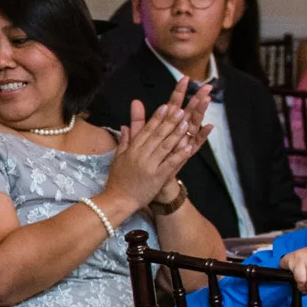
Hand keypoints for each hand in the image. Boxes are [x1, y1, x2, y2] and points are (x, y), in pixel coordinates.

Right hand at [104, 82, 209, 206]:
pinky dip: (179, 154)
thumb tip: (125, 126)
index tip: (166, 106)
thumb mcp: (118, 158)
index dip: (157, 118)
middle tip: (180, 109)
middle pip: (157, 135)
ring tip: (186, 123)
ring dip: (176, 134)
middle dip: (170, 121)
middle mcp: (141, 155)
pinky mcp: (157, 177)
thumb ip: (124, 141)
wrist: (118, 200)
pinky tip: (188, 146)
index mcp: (132, 149)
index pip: (146, 130)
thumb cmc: (118, 180)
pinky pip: (170, 163)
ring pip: (165, 146)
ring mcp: (150, 166)